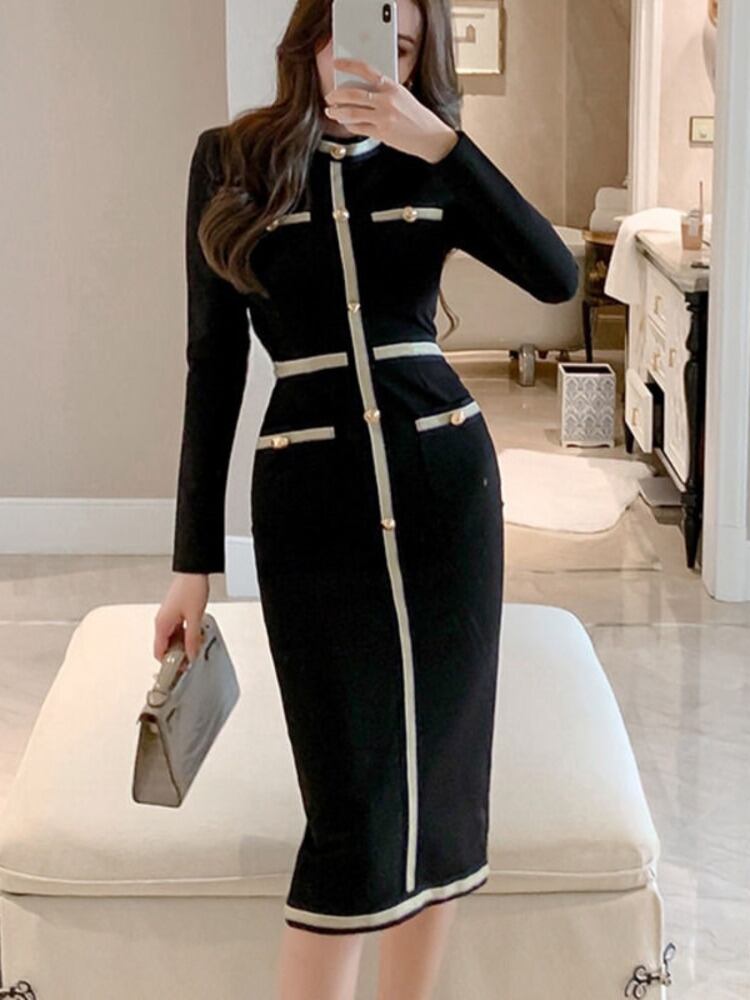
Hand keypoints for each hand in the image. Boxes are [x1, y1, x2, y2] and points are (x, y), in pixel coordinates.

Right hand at [153, 573, 208, 662]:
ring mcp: (168, 617)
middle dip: (178, 655)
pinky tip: (196, 635)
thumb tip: (191, 655)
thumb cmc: (191, 588)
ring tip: (196, 646)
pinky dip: (185, 635)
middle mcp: (162, 622)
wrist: (193, 571)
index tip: (180, 669)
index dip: (168, 664)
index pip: (159, 653)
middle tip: (191, 659)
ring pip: (172, 639)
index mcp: (162, 624)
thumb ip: (192, 639)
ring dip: (183, 645)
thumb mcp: (194, 617)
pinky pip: (177, 630)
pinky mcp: (174, 613)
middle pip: (165, 647)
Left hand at [324, 57, 457, 163]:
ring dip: (337, 112)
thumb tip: (361, 89)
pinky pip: (358, 127)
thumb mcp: (402, 96)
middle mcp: (386, 100)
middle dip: (337, 95)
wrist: (430, 137)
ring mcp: (383, 117)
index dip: (348, 65)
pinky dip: (348, 125)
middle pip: (353, 94)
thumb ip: (384, 91)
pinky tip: (345, 123)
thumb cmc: (416, 117)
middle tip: (330, 96)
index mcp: (392, 87)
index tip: (337, 63)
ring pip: (352, 113)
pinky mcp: (381, 133)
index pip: (366, 70)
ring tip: (331, 111)